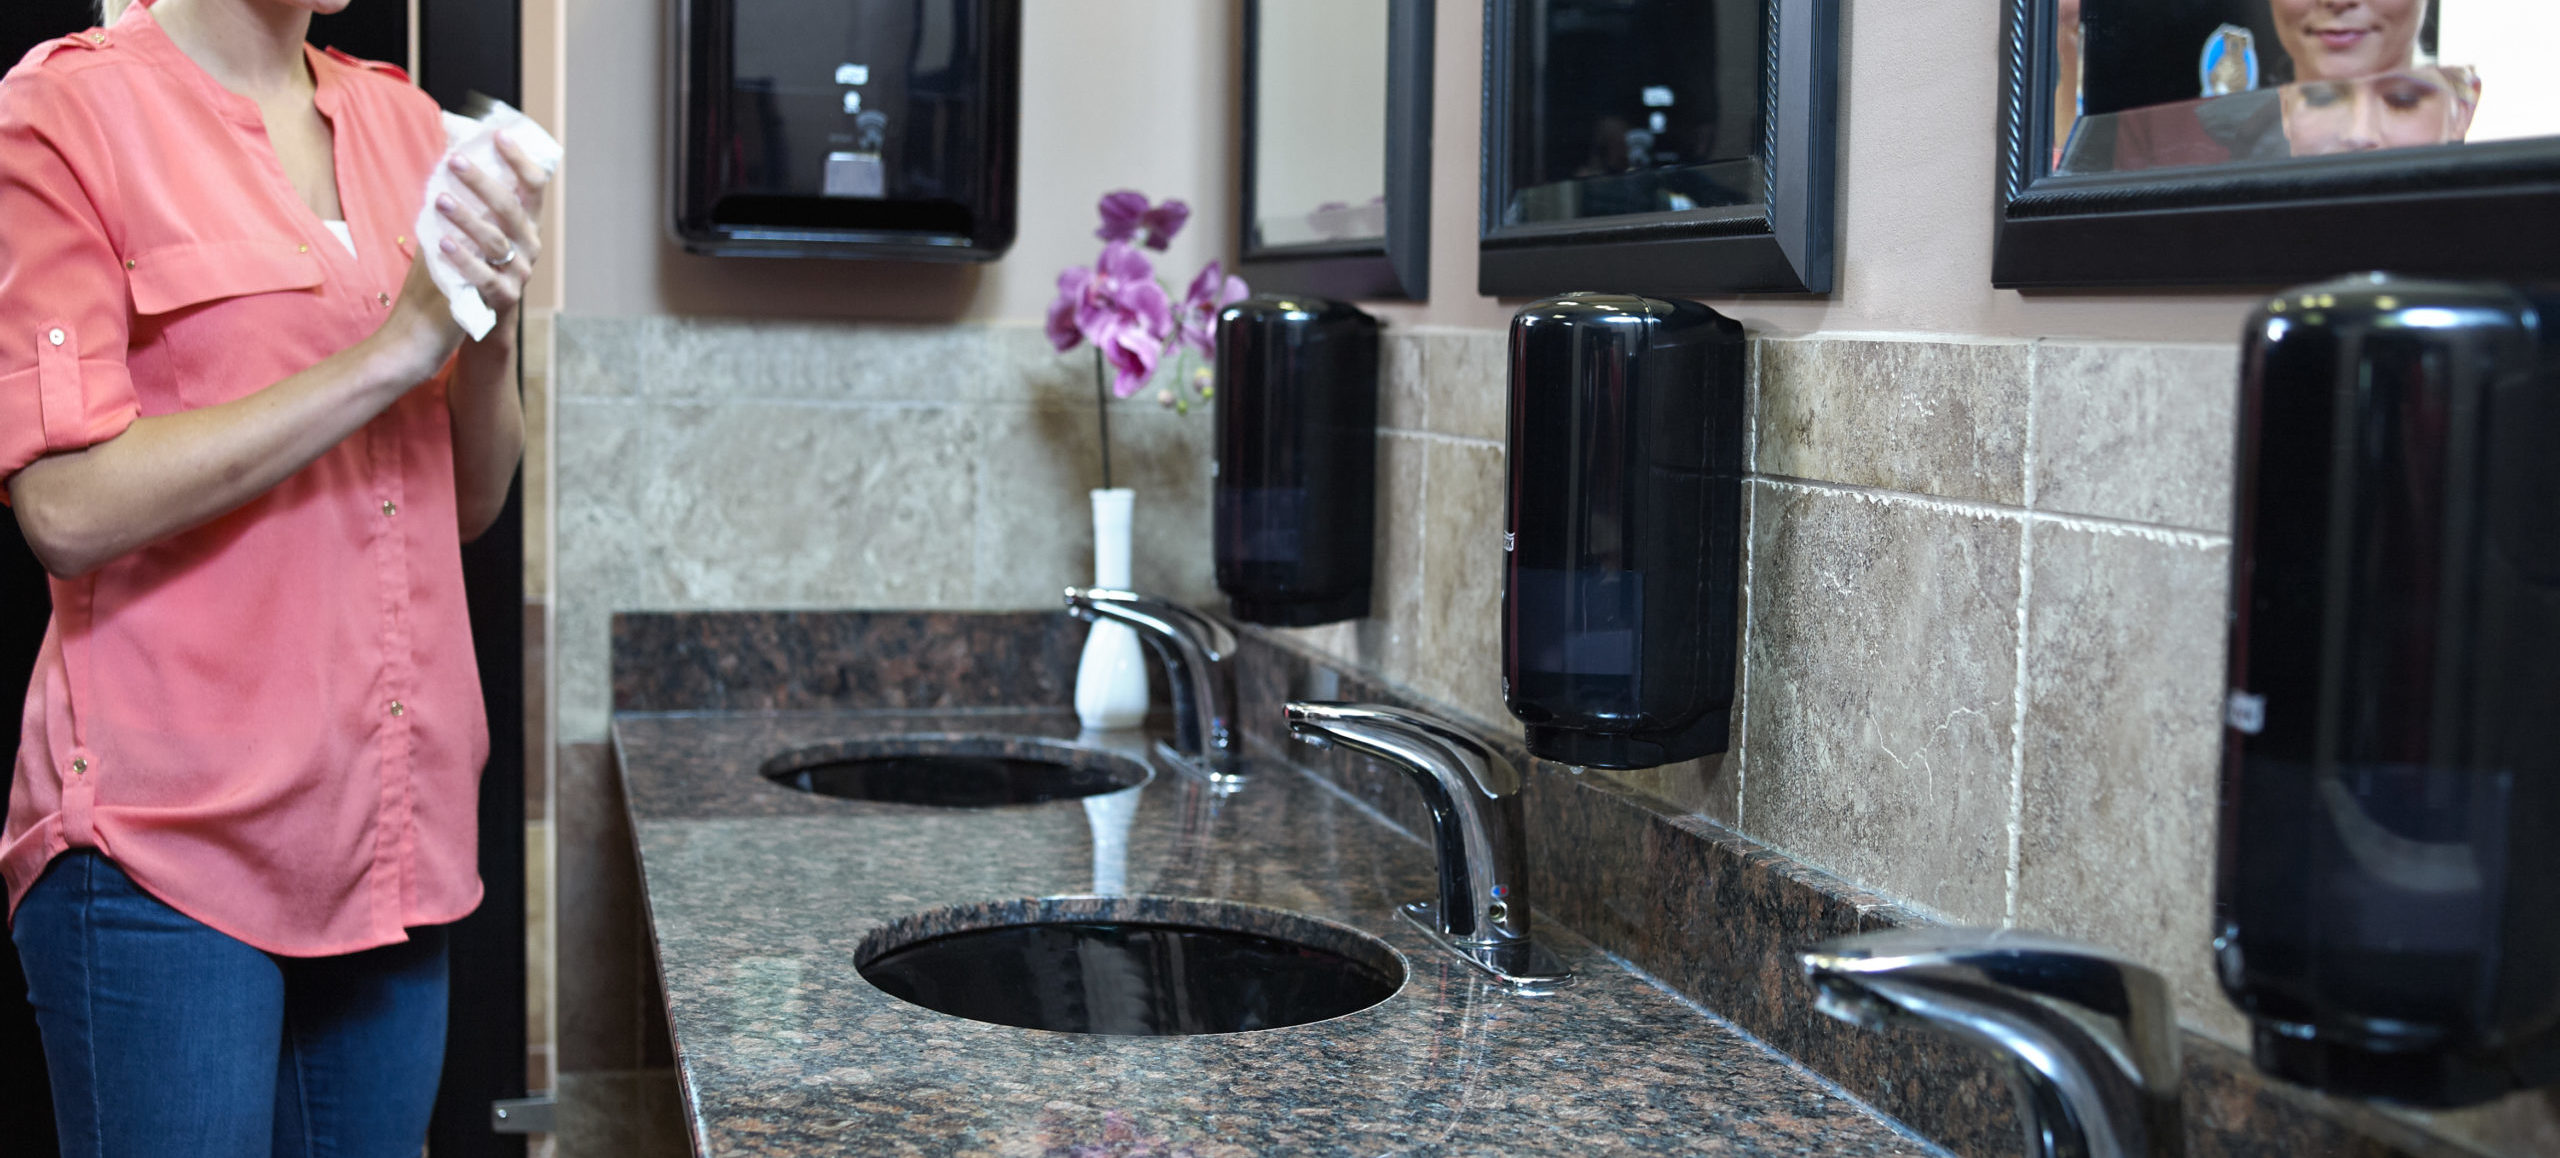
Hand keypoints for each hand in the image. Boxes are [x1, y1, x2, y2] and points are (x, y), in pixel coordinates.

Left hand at [435, 135, 551, 332]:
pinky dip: (463, 258)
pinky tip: (442, 243)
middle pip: (510, 208)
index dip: (519, 160)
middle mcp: (529, 245)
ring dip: (467, 218)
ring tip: (440, 200)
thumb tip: (448, 139)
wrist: (474, 316)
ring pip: (495, 241)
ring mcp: (519, 271)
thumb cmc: (468, 261)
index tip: (498, 135)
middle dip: (482, 182)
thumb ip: (468, 192)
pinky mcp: (503, 296)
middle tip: (455, 160)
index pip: (534, 186)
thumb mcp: (474, 226)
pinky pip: (484, 276)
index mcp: (525, 223)